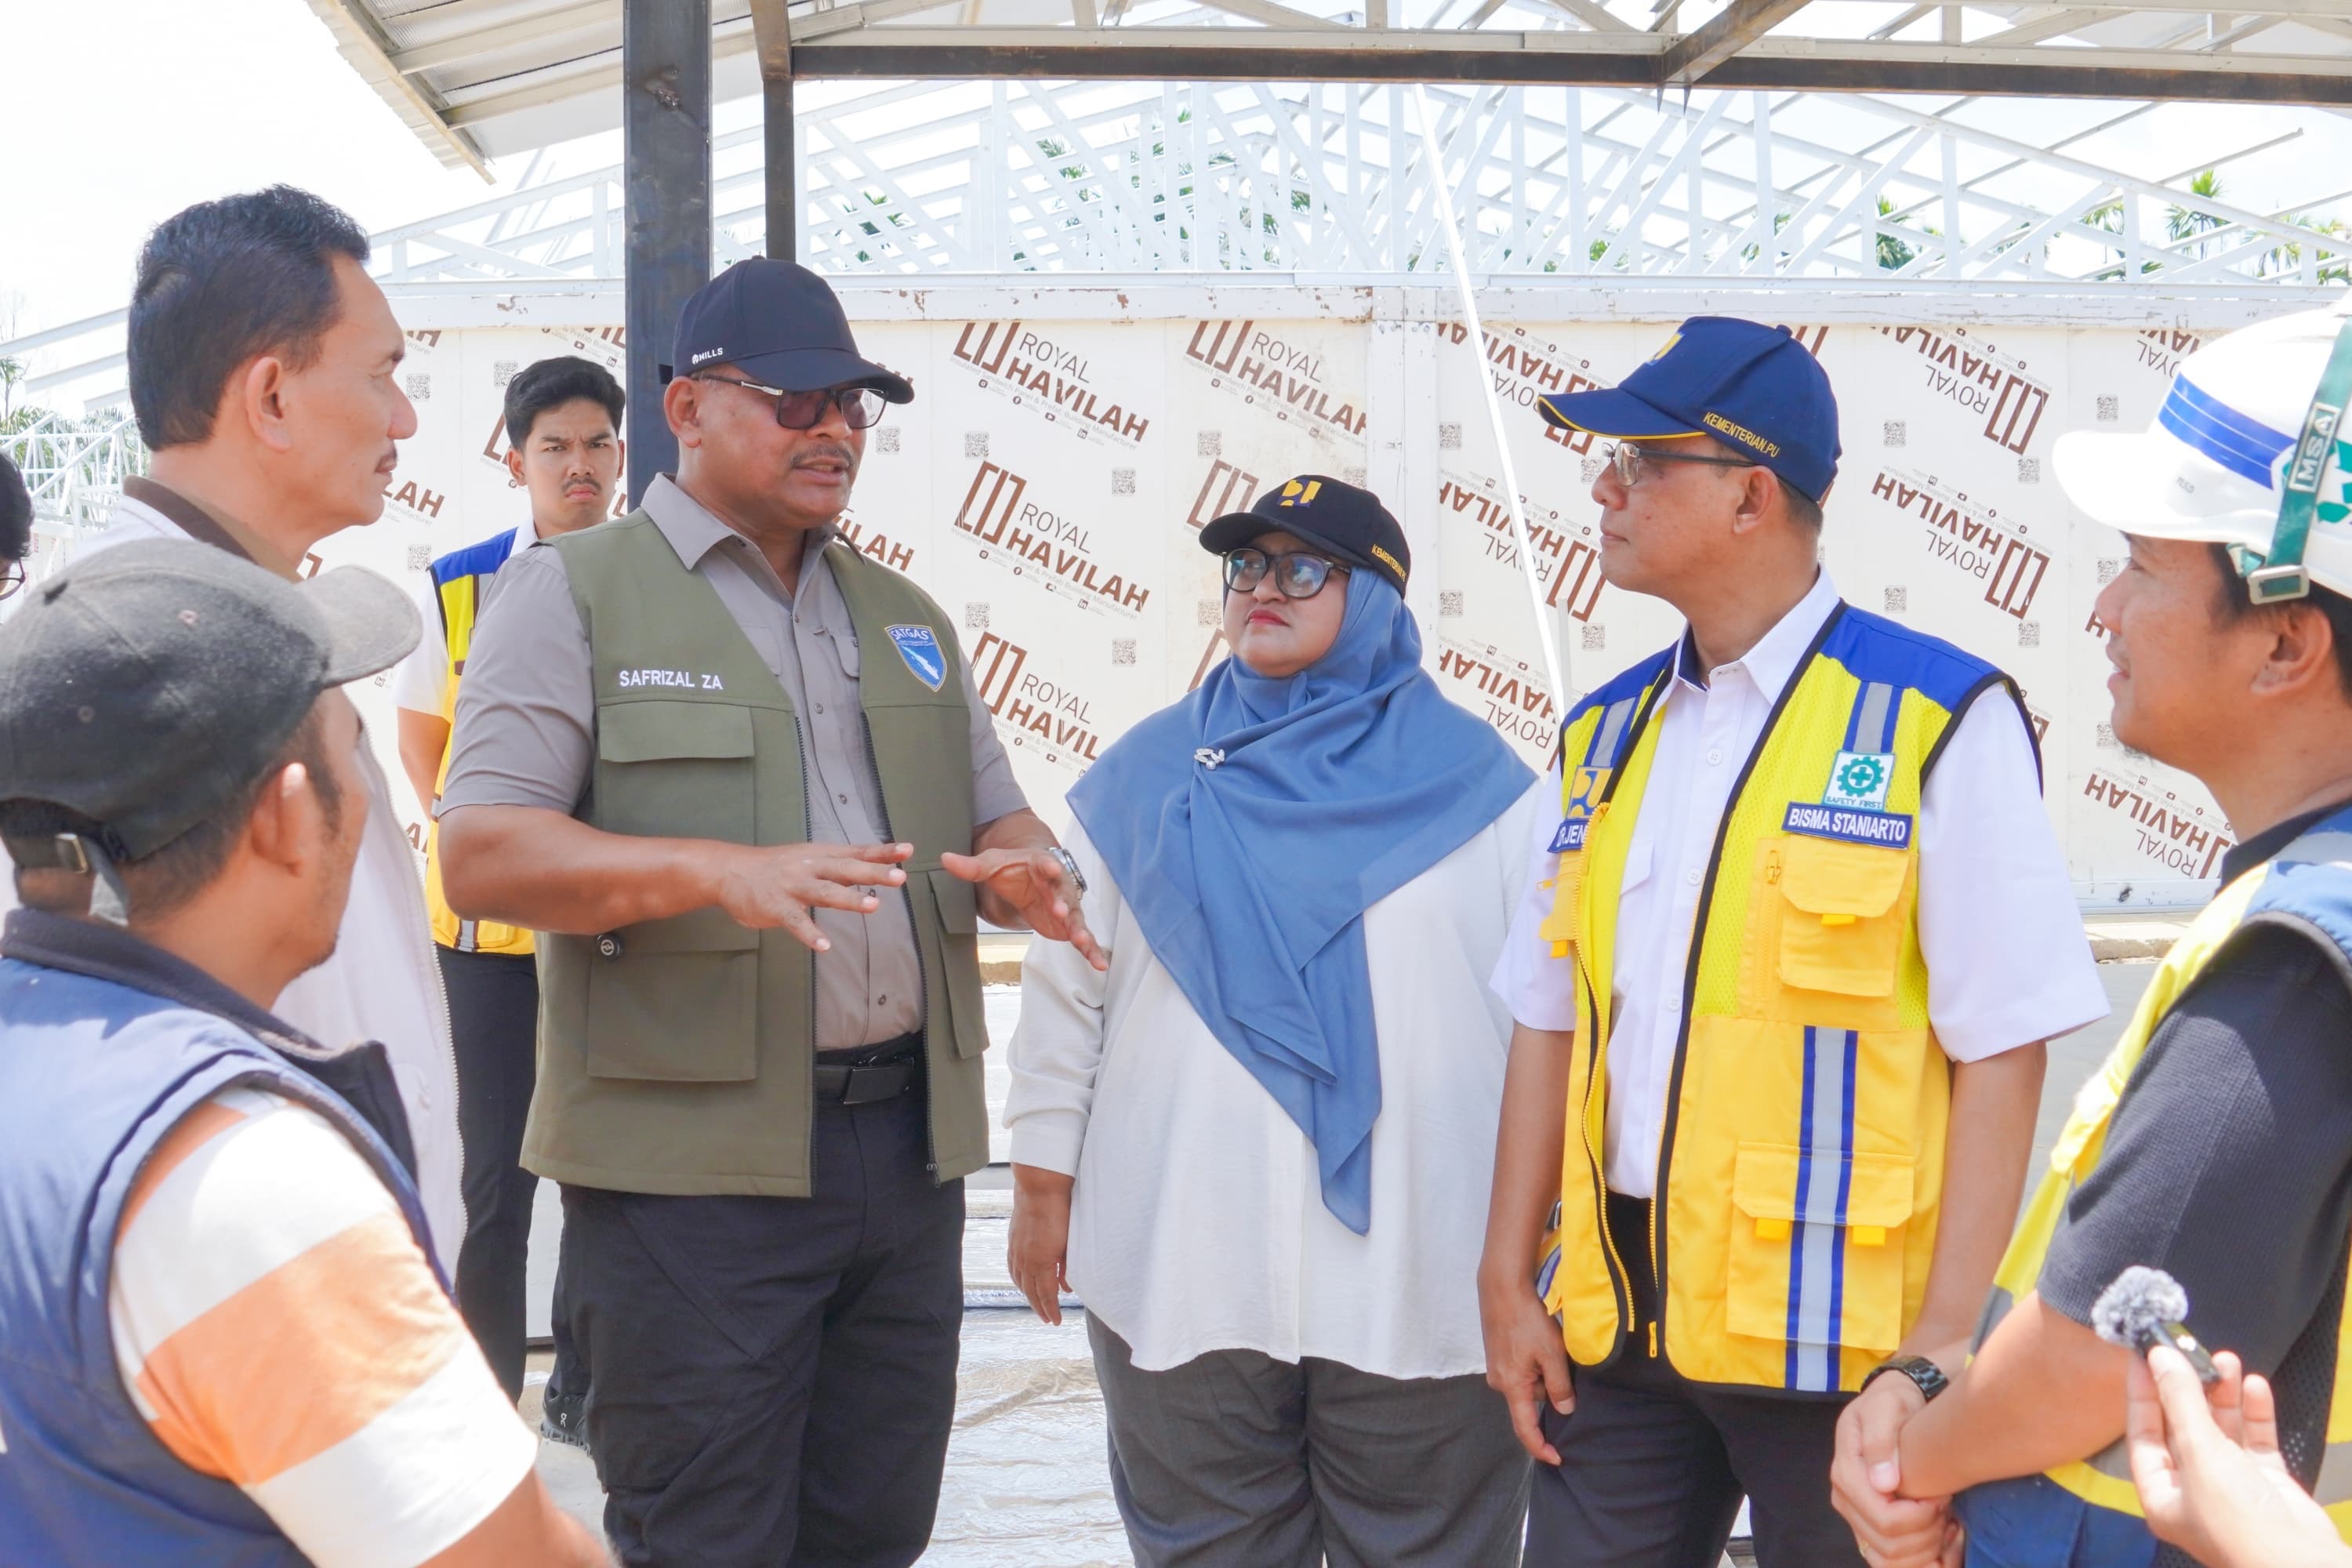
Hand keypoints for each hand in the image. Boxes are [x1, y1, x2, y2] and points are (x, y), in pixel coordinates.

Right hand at [707, 840, 911, 952]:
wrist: (730, 871)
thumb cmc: (775, 867)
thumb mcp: (809, 858)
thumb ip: (839, 866)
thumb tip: (873, 869)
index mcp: (821, 855)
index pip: (857, 852)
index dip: (882, 852)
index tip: (907, 851)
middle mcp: (809, 867)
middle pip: (846, 869)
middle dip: (873, 873)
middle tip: (899, 877)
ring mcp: (792, 886)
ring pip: (824, 892)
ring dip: (849, 899)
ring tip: (872, 906)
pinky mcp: (776, 907)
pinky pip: (795, 922)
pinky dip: (810, 933)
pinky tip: (825, 945)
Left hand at [941, 846, 1108, 971]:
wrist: (1032, 873)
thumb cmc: (1013, 867)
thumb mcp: (991, 865)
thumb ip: (971, 866)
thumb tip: (944, 859)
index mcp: (1040, 864)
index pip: (1045, 863)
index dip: (1048, 866)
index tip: (1050, 867)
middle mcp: (1058, 884)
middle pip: (1064, 892)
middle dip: (1063, 900)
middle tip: (1061, 909)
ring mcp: (1067, 905)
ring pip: (1076, 918)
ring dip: (1080, 929)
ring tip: (1084, 942)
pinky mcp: (1068, 924)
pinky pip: (1082, 937)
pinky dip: (1092, 950)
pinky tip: (1100, 964)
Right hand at [1009, 1164, 1075, 1325]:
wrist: (1039, 1188)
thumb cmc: (1059, 1212)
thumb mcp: (1068, 1244)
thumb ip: (1067, 1268)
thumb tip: (1066, 1287)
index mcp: (1041, 1263)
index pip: (1046, 1295)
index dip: (1051, 1310)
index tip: (1055, 1321)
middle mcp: (1025, 1260)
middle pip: (1030, 1292)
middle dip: (1039, 1307)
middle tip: (1047, 1318)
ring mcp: (1016, 1250)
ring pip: (1019, 1281)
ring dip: (1028, 1294)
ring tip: (1036, 1303)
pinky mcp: (1012, 1241)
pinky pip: (1012, 1267)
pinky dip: (1017, 1279)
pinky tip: (1022, 1280)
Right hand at [1478, 1266, 1573, 1464]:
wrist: (1501, 1288)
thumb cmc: (1527, 1320)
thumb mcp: (1552, 1354)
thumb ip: (1560, 1386)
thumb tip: (1565, 1410)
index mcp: (1511, 1387)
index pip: (1525, 1429)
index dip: (1540, 1448)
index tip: (1558, 1458)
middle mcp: (1499, 1382)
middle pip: (1531, 1401)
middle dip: (1550, 1391)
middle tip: (1563, 1363)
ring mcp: (1496, 1368)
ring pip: (1527, 1384)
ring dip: (1542, 1373)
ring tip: (1550, 1347)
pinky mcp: (1497, 1355)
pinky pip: (1520, 1371)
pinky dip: (1534, 1364)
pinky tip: (1538, 1342)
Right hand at [1831, 1374, 1952, 1567]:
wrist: (1894, 1405)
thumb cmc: (1893, 1403)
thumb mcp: (1887, 1407)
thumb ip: (1881, 1440)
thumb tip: (1883, 1484)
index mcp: (1846, 1472)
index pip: (1885, 1519)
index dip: (1921, 1517)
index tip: (1941, 1495)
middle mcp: (1845, 1500)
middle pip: (1889, 1544)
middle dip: (1927, 1534)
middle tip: (1947, 1507)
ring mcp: (1856, 1516)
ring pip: (1891, 1560)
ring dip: (1927, 1550)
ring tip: (1946, 1522)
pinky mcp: (1869, 1527)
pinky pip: (1892, 1563)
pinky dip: (1921, 1559)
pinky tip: (1941, 1537)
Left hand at [2127, 1346, 2349, 1567]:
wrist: (2302, 1563)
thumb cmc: (2237, 1516)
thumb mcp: (2200, 1453)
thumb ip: (2181, 1402)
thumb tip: (2160, 1357)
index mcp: (2161, 1495)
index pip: (2143, 1433)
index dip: (2144, 1393)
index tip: (2145, 1355)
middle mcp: (2192, 1491)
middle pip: (2183, 1428)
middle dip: (2189, 1389)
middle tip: (2192, 1349)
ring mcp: (2232, 1487)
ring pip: (2221, 1430)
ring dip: (2223, 1395)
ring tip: (2226, 1360)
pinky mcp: (2266, 1483)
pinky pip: (2254, 1441)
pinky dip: (2254, 1414)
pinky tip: (2256, 1386)